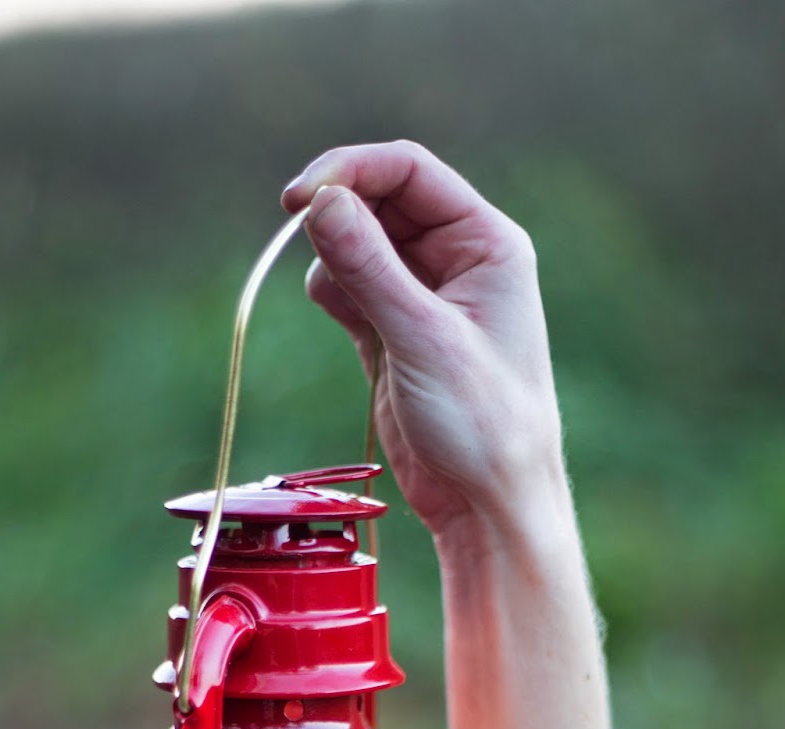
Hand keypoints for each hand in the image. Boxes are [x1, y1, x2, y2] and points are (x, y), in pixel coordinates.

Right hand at [281, 141, 566, 547]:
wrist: (487, 503)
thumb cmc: (484, 425)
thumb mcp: (423, 339)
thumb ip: (370, 267)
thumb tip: (320, 203)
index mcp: (486, 244)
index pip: (409, 171)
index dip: (350, 170)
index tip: (299, 197)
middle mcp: (458, 261)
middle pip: (380, 200)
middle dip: (337, 213)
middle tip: (296, 234)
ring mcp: (424, 297)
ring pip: (358, 243)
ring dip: (332, 257)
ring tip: (344, 304)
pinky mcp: (394, 334)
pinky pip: (350, 287)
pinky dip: (332, 291)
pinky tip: (340, 317)